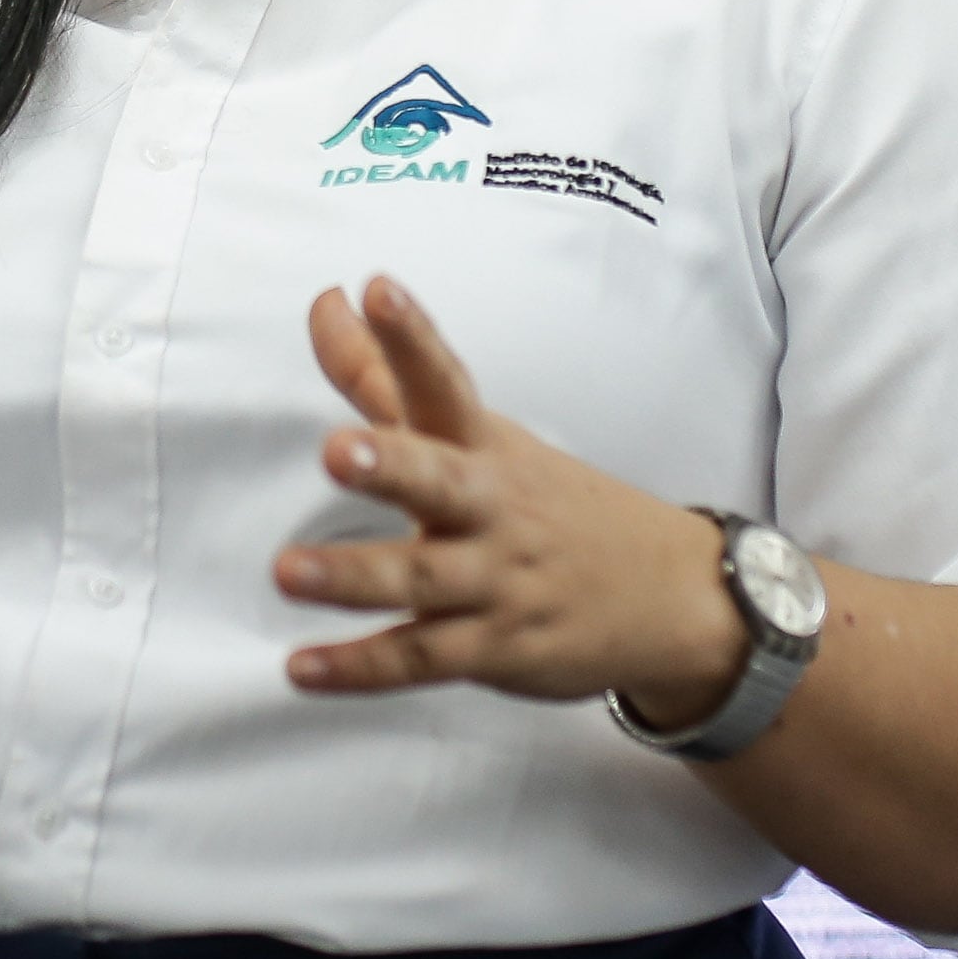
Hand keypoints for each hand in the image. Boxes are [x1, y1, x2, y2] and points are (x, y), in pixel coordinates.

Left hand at [276, 277, 744, 724]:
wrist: (669, 598)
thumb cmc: (545, 503)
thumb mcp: (479, 437)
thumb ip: (386, 375)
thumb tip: (325, 299)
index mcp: (483, 446)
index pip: (445, 382)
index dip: (412, 338)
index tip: (378, 291)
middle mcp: (489, 507)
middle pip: (438, 479)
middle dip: (391, 464)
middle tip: (337, 449)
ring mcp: (494, 580)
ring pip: (420, 578)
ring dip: (354, 576)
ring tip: (288, 571)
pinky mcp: (493, 647)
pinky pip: (420, 658)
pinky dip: (361, 667)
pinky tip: (301, 668)